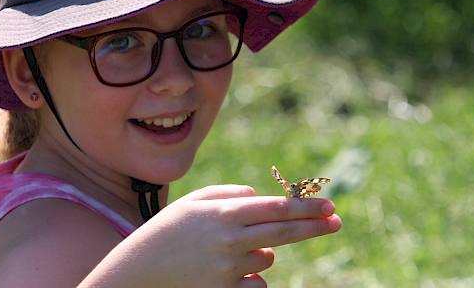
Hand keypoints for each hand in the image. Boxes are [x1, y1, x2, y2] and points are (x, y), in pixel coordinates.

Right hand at [80, 185, 341, 287]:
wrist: (136, 274)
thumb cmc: (164, 233)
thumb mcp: (192, 204)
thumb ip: (228, 194)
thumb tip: (258, 195)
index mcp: (224, 214)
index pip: (276, 208)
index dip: (307, 207)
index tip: (331, 206)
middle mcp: (230, 240)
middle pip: (284, 232)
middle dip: (314, 226)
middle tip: (337, 221)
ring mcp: (229, 269)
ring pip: (267, 258)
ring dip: (260, 252)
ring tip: (224, 252)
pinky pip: (255, 285)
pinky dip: (249, 278)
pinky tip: (222, 273)